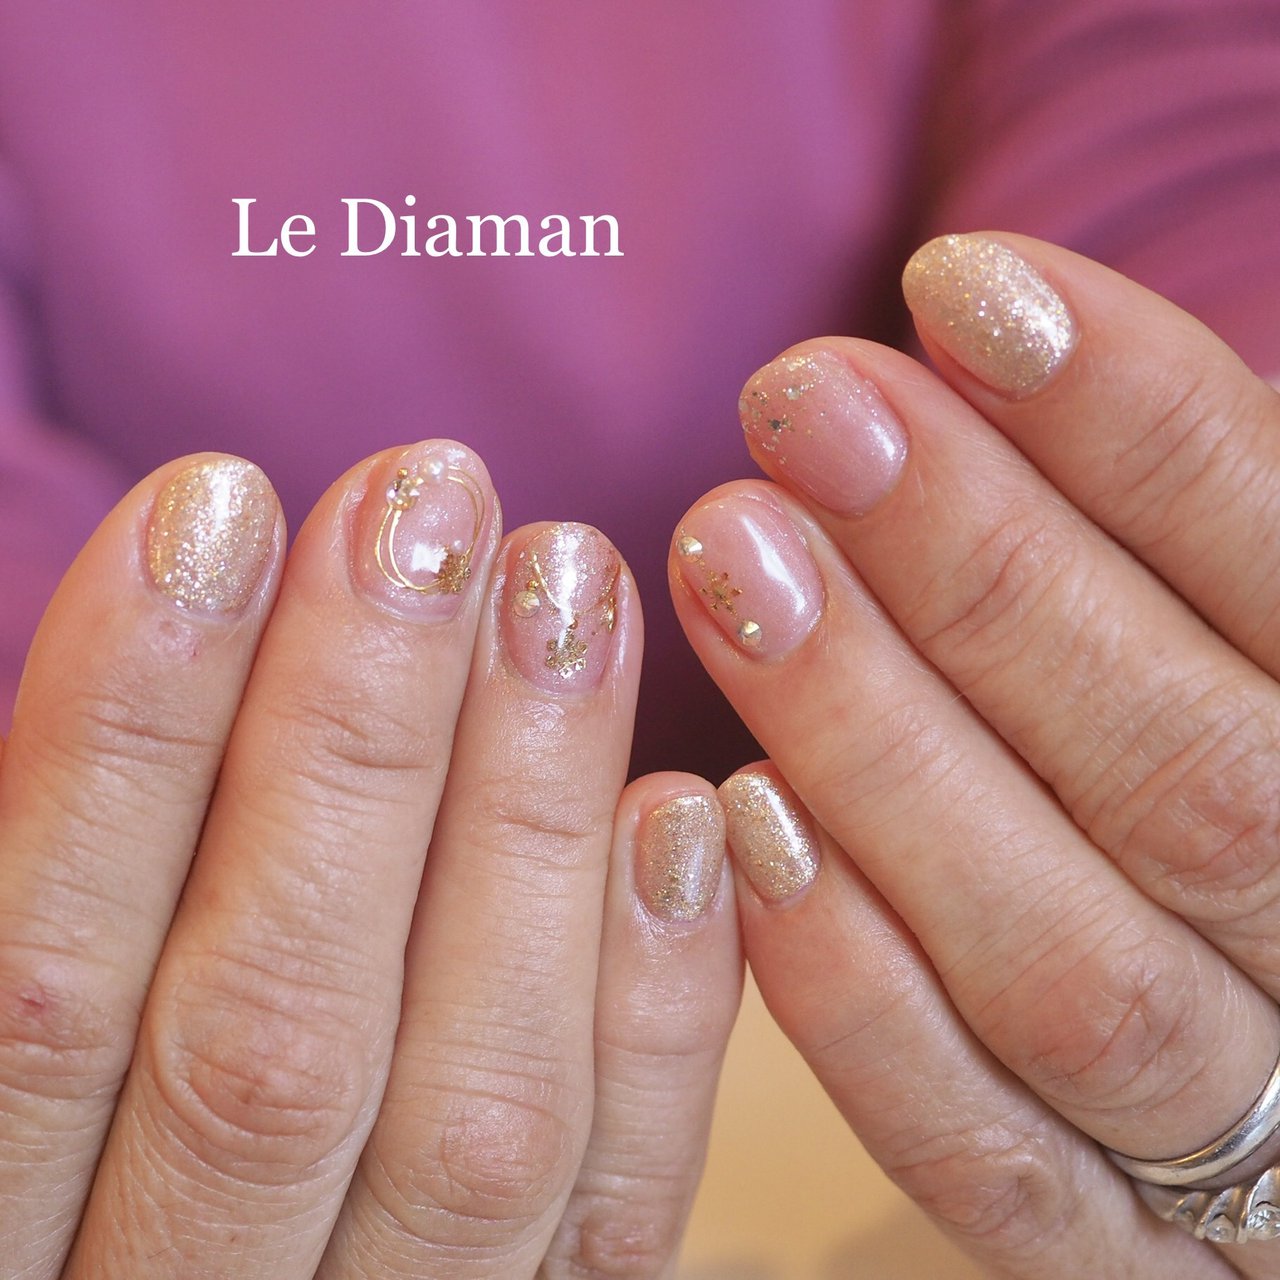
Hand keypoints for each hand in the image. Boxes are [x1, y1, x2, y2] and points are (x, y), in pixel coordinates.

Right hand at [0, 442, 739, 1276]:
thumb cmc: (86, 1115)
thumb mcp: (20, 1007)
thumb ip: (80, 857)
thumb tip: (150, 633)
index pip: (48, 989)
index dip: (128, 735)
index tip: (216, 508)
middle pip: (274, 1042)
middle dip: (355, 742)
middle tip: (431, 501)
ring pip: (474, 1119)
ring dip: (532, 829)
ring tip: (569, 585)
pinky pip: (614, 1214)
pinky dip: (660, 1018)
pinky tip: (686, 815)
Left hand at [671, 232, 1279, 1276]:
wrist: (1264, 1042)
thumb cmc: (1227, 769)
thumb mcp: (1232, 639)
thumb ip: (1175, 542)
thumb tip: (998, 329)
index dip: (1141, 422)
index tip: (962, 285)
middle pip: (1181, 766)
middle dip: (983, 571)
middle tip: (803, 406)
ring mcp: (1242, 1131)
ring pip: (1068, 961)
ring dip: (887, 751)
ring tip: (732, 562)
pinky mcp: (1109, 1245)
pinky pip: (986, 1152)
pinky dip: (862, 999)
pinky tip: (738, 828)